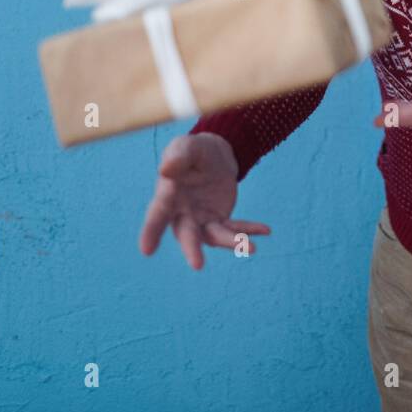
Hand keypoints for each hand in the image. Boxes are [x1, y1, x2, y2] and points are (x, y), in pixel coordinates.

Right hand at [139, 132, 270, 269]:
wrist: (214, 155)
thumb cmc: (192, 151)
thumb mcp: (186, 146)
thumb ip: (178, 156)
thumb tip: (166, 169)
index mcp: (167, 196)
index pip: (157, 215)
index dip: (150, 232)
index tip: (146, 251)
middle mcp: (182, 214)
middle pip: (186, 234)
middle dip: (191, 249)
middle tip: (197, 265)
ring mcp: (201, 220)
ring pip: (214, 236)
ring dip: (231, 242)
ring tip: (252, 247)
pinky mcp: (220, 219)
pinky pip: (234, 228)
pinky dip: (248, 230)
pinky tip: (265, 230)